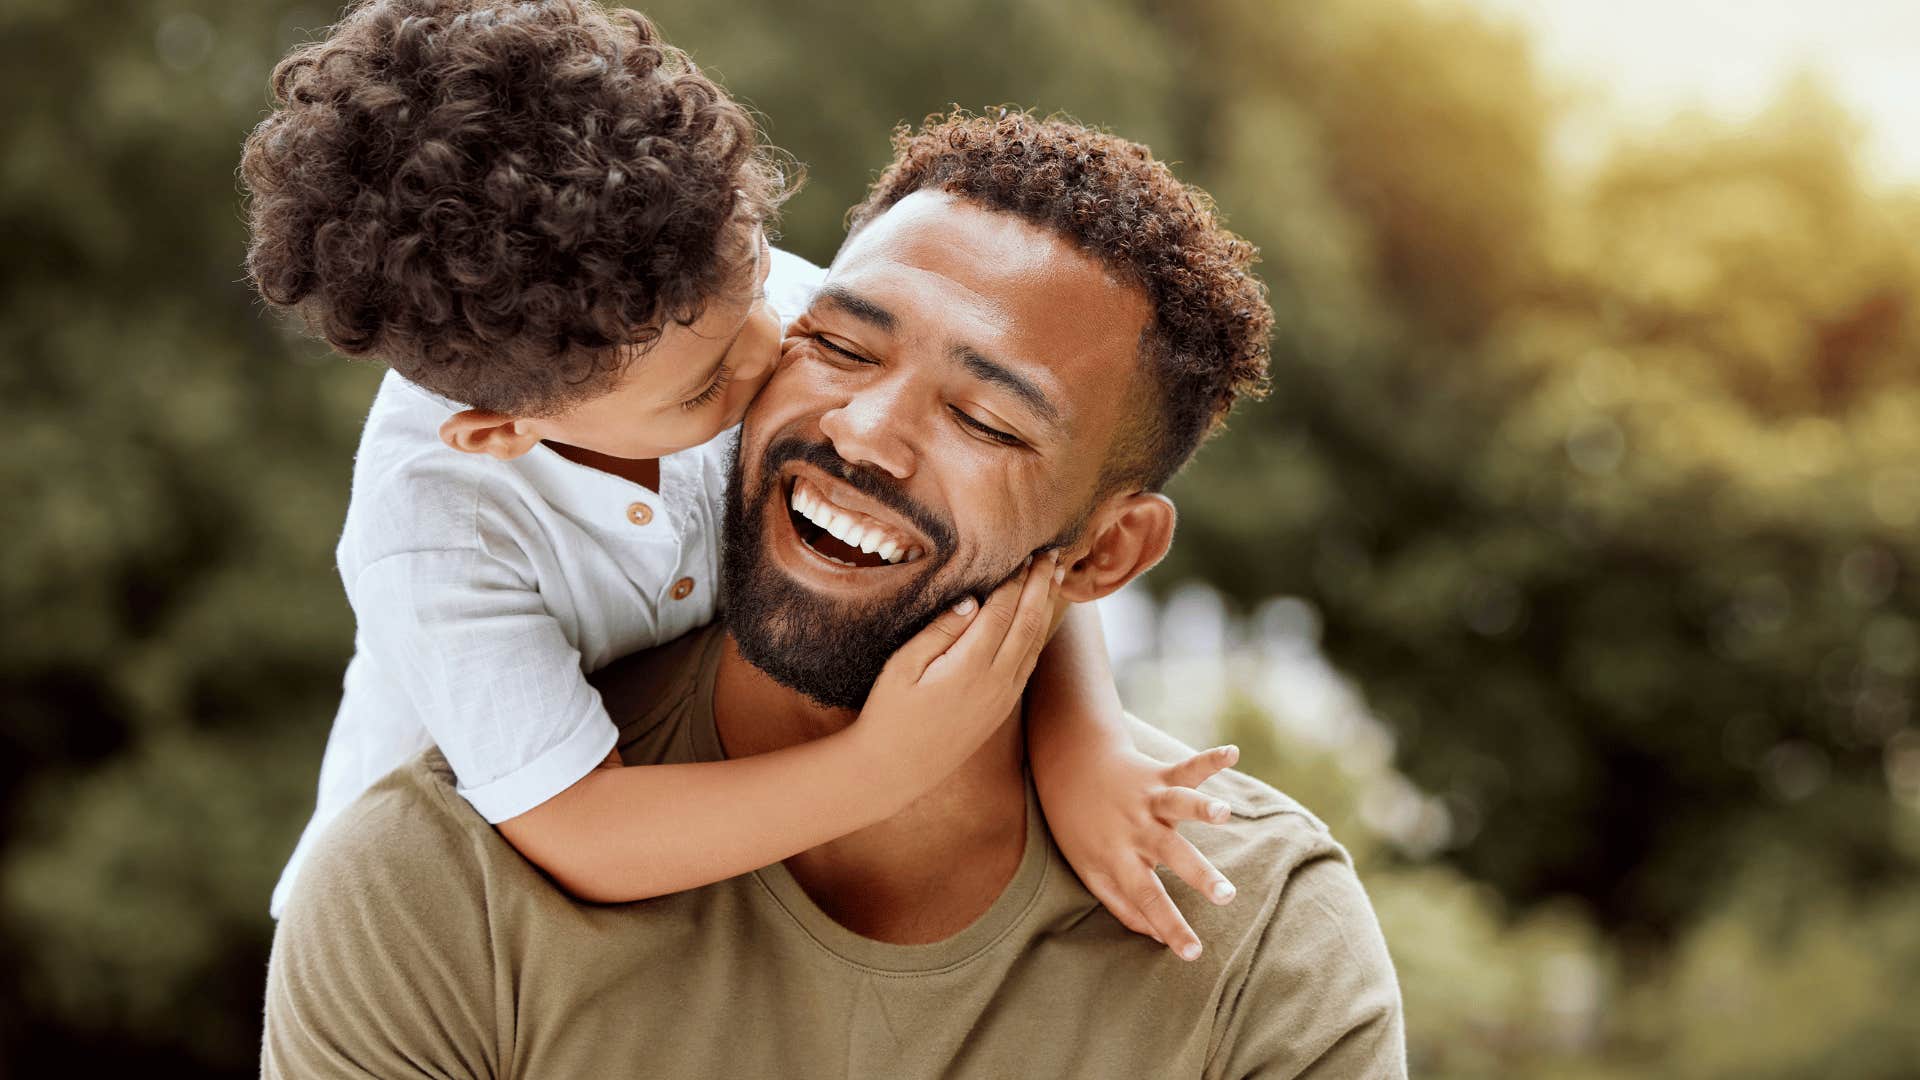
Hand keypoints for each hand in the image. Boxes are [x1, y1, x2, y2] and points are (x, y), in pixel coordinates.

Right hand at [855, 551, 1064, 796]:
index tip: (1025, 553)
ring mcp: (1003, 697)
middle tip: (1052, 554)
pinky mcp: (1002, 709)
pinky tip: (1039, 618)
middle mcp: (996, 682)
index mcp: (970, 666)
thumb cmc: (889, 713)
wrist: (895, 769)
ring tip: (1055, 577)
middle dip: (1041, 586)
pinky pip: (1029, 664)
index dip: (1016, 580)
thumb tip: (972, 601)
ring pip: (1035, 643)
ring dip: (1047, 607)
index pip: (1003, 611)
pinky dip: (1038, 634)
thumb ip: (939, 631)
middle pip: (1028, 623)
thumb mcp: (903, 667)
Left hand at [1040, 742, 1242, 960]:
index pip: (1146, 899)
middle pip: (1171, 854)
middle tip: (1226, 895)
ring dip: (1202, 807)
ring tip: (1223, 812)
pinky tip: (1233, 753)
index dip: (1170, 927)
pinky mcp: (1159, 775)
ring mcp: (1148, 799)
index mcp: (1119, 857)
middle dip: (1200, 874)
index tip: (1194, 954)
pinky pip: (1186, 767)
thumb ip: (1124, 906)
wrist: (1068, 766)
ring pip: (1178, 804)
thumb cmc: (1080, 827)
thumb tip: (1158, 939)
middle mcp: (1136, 829)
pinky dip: (1210, 760)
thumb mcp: (1090, 871)